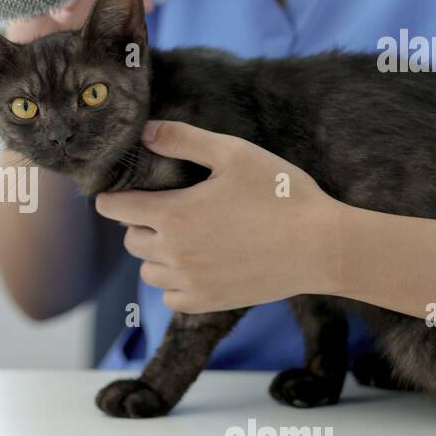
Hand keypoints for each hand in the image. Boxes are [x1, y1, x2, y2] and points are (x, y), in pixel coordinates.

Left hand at [94, 121, 345, 313]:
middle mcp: (173, 253)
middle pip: (130, 240)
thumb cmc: (281, 194)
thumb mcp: (234, 153)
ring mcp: (190, 282)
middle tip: (168, 209)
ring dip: (157, 254)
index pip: (114, 209)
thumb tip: (144, 132)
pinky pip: (170, 297)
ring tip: (185, 238)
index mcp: (173, 215)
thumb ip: (183, 139)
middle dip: (139, 223)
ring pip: (148, 270)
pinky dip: (175, 283)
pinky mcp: (208, 302)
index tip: (122, 191)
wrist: (322, 247)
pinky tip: (197, 265)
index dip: (113, 197)